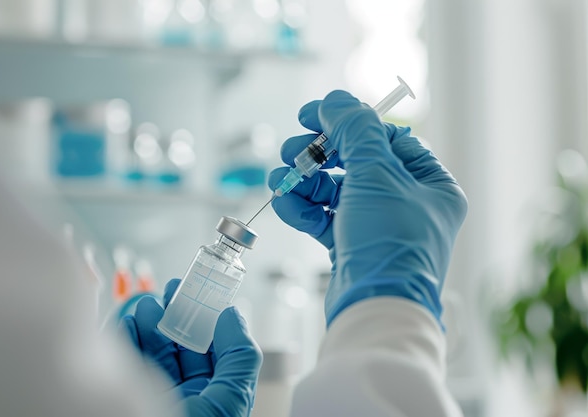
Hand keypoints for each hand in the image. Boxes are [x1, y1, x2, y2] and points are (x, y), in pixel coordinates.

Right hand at [120, 279, 261, 416]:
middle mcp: (184, 396)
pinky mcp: (124, 390)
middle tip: (174, 291)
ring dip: (151, 323)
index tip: (206, 294)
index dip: (212, 321)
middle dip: (179, 316)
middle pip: (183, 347)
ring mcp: (152, 392)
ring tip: (151, 305)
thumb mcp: (230, 400)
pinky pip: (126, 359)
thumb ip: (239, 356)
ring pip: (154, 350)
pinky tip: (132, 321)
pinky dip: (127, 336)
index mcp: (213, 398)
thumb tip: (233, 315)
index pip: (215, 352)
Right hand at [268, 90, 467, 326]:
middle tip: (291, 151)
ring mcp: (378, 227)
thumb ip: (355, 130)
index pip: (385, 138)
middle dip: (319, 156)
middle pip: (355, 163)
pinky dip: (304, 209)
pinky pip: (325, 218)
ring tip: (281, 179)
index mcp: (430, 184)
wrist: (375, 310)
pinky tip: (286, 203)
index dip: (347, 124)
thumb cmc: (389, 243)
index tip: (310, 116)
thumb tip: (335, 100)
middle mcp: (407, 204)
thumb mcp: (376, 174)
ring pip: (335, 191)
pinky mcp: (352, 246)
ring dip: (305, 182)